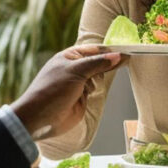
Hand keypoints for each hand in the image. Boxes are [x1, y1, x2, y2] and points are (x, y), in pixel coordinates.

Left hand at [11, 45, 125, 139]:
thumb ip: (98, 63)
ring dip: (99, 79)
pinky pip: (94, 89)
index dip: (110, 50)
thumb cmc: (53, 90)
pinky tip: (91, 91)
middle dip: (107, 63)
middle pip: (98, 62)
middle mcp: (74, 68)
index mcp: (70, 56)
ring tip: (93, 81)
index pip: (95, 49)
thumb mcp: (77, 71)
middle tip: (124, 62)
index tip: (126, 52)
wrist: (40, 117)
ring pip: (98, 76)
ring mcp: (78, 83)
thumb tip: (118, 55)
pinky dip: (95, 90)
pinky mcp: (81, 97)